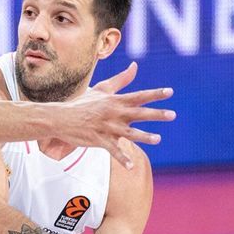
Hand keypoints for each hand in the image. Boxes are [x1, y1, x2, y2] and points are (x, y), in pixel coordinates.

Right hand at [59, 62, 174, 168]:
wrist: (61, 118)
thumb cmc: (83, 103)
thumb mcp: (102, 89)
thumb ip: (121, 79)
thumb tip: (135, 66)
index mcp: (115, 101)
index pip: (139, 96)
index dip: (155, 94)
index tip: (170, 92)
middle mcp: (113, 113)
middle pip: (138, 113)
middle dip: (156, 114)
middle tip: (172, 114)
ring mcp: (106, 127)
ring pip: (128, 133)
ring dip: (144, 137)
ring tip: (158, 139)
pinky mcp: (98, 140)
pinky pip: (112, 151)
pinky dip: (122, 159)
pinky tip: (131, 167)